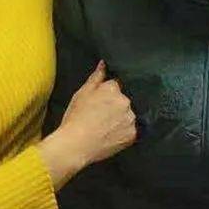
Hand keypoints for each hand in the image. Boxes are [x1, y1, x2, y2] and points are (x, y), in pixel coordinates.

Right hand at [39, 62, 136, 187]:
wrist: (76, 145)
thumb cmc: (75, 118)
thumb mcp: (81, 93)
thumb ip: (96, 77)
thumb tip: (104, 64)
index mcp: (113, 89)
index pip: (116, 86)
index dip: (108, 94)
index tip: (101, 103)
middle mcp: (125, 102)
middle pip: (124, 100)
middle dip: (116, 105)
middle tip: (102, 116)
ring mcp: (130, 119)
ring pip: (129, 114)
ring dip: (122, 118)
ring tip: (106, 127)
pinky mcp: (132, 134)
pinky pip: (132, 130)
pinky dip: (124, 131)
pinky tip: (112, 135)